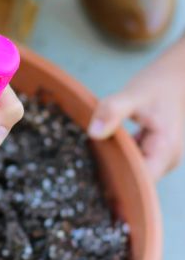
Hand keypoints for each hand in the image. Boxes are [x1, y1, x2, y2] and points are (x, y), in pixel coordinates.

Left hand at [88, 38, 184, 179]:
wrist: (175, 76)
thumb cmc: (157, 84)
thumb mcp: (132, 94)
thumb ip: (113, 111)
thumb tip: (94, 133)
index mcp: (165, 151)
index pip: (141, 182)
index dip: (118, 183)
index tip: (93, 178)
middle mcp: (166, 159)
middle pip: (135, 180)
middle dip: (112, 175)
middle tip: (84, 168)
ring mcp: (160, 156)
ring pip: (133, 171)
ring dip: (113, 165)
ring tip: (89, 159)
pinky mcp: (152, 151)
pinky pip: (132, 160)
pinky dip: (117, 155)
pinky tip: (100, 148)